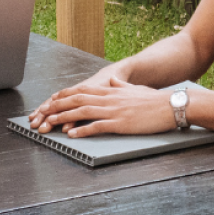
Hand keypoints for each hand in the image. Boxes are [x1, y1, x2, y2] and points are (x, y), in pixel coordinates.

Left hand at [28, 77, 175, 136]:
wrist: (170, 105)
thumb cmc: (155, 100)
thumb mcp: (135, 89)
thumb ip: (121, 86)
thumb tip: (112, 80)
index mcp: (112, 91)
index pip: (83, 90)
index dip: (65, 94)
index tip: (52, 99)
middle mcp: (109, 98)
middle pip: (77, 99)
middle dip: (58, 106)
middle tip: (43, 112)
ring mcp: (114, 110)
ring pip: (83, 112)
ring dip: (64, 117)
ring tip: (50, 123)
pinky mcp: (120, 122)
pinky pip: (97, 126)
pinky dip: (83, 130)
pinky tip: (72, 134)